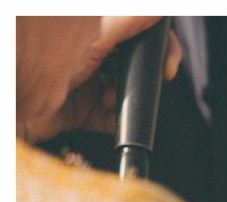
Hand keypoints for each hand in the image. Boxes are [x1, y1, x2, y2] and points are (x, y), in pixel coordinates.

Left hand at [19, 17, 181, 143]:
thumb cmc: (47, 56)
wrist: (19, 98)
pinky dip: (117, 122)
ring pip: (126, 94)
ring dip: (128, 100)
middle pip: (136, 66)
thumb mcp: (99, 32)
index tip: (167, 67)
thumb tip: (158, 13)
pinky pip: (110, 120)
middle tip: (140, 83)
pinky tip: (108, 115)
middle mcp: (92, 56)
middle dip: (143, 78)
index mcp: (98, 31)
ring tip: (110, 98)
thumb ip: (130, 19)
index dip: (161, 49)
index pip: (141, 34)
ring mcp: (87, 84)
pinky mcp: (80, 111)